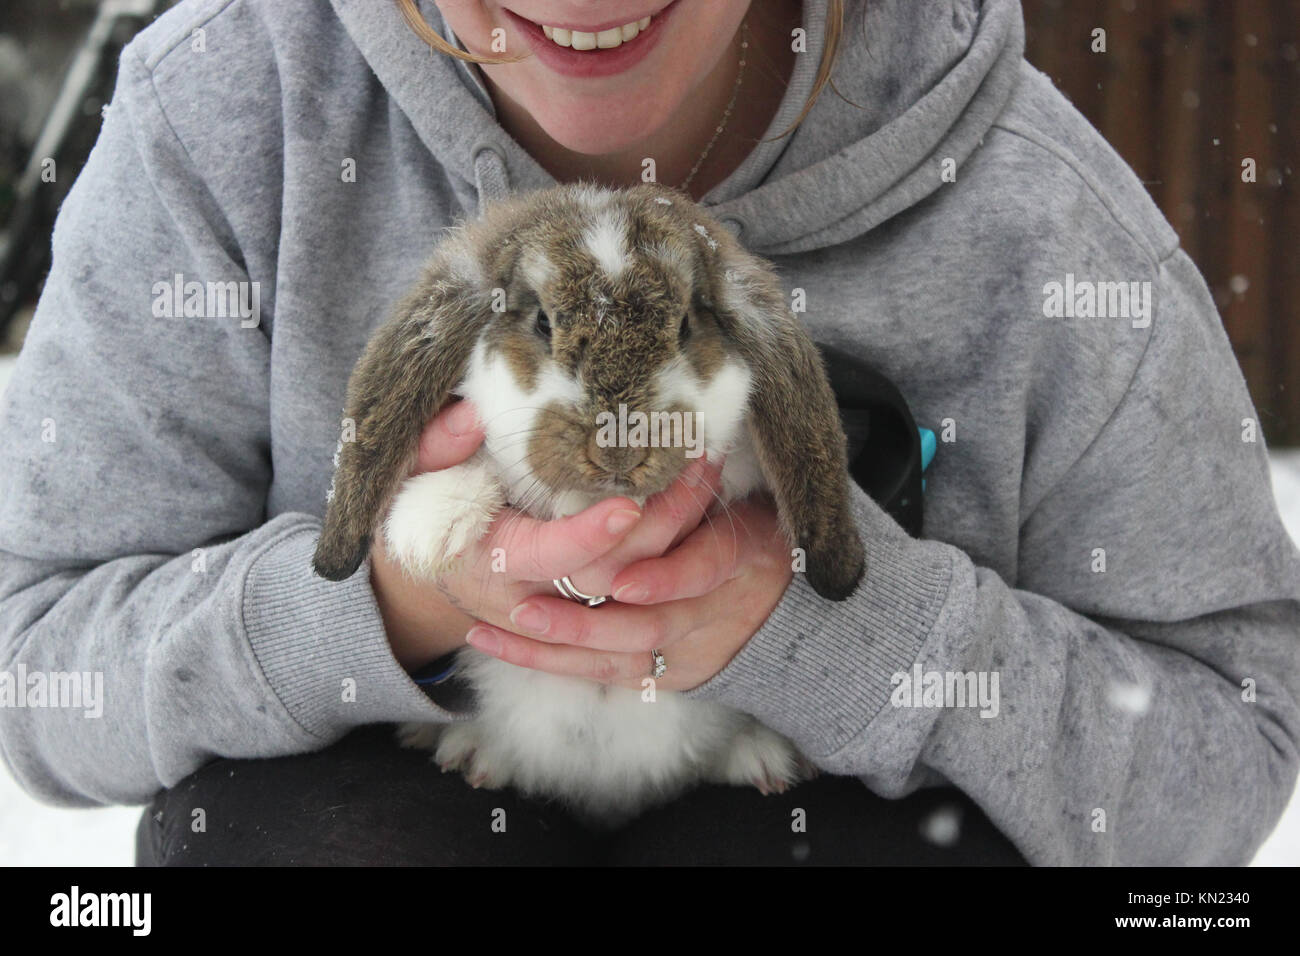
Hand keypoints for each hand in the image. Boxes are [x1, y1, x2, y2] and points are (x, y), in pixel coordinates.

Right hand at [370, 400, 733, 671]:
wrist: (420, 558)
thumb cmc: (418, 503)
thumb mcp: (411, 470)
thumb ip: (437, 443)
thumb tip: (472, 413)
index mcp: (490, 564)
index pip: (551, 560)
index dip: (590, 536)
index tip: (630, 501)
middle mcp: (532, 598)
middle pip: (610, 580)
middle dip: (661, 527)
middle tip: (698, 465)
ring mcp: (564, 610)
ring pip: (637, 592)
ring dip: (682, 537)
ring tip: (709, 471)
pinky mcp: (589, 607)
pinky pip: (645, 596)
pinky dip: (681, 556)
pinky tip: (706, 507)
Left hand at [462, 492, 794, 691]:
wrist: (785, 609)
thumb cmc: (751, 528)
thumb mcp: (743, 495)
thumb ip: (698, 474)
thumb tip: (661, 426)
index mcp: (744, 556)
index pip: (707, 568)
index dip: (667, 576)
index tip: (623, 581)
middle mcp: (716, 613)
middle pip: (651, 627)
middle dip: (587, 622)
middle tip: (529, 608)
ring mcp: (690, 652)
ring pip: (621, 655)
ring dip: (560, 643)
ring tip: (506, 624)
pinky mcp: (664, 675)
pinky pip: (604, 674)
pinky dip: (549, 662)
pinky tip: (497, 644)